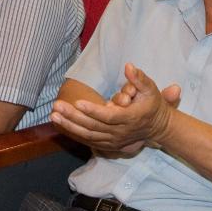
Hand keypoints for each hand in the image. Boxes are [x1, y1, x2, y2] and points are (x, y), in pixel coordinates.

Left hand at [50, 63, 180, 155]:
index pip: (108, 116)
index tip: (78, 102)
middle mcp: (120, 133)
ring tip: (53, 115)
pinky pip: (88, 140)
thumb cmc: (152, 104)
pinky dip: (74, 133)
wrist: (157, 127)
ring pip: (88, 135)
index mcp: (130, 118)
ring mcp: (113, 141)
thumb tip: (128, 66)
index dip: (93, 110)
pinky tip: (61, 124)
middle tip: (57, 106)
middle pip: (93, 126)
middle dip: (73, 116)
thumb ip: (139, 78)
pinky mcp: (108, 144)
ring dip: (69, 126)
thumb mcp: (151, 89)